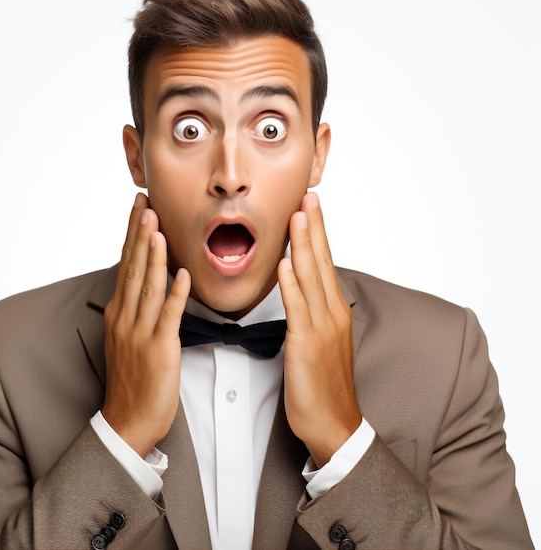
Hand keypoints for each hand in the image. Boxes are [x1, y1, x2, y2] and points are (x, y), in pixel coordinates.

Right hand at [102, 193, 190, 457]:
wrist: (126, 421)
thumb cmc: (131, 380)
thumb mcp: (124, 338)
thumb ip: (134, 308)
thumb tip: (142, 282)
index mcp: (118, 312)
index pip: (126, 265)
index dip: (132, 235)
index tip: (137, 208)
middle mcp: (125, 317)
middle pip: (134, 268)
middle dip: (140, 234)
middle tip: (145, 203)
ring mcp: (140, 332)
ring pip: (148, 286)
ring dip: (153, 255)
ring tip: (157, 226)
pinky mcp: (159, 348)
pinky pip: (169, 316)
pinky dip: (176, 293)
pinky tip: (182, 273)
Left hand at [278, 191, 361, 467]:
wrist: (334, 423)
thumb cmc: (324, 384)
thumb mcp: (322, 340)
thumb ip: (312, 310)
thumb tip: (301, 286)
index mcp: (334, 310)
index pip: (325, 262)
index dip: (317, 233)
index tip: (310, 206)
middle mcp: (332, 312)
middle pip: (321, 261)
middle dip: (314, 227)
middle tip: (309, 196)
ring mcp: (322, 327)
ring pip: (311, 278)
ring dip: (303, 245)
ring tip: (297, 216)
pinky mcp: (306, 344)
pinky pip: (297, 309)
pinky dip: (291, 284)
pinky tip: (285, 264)